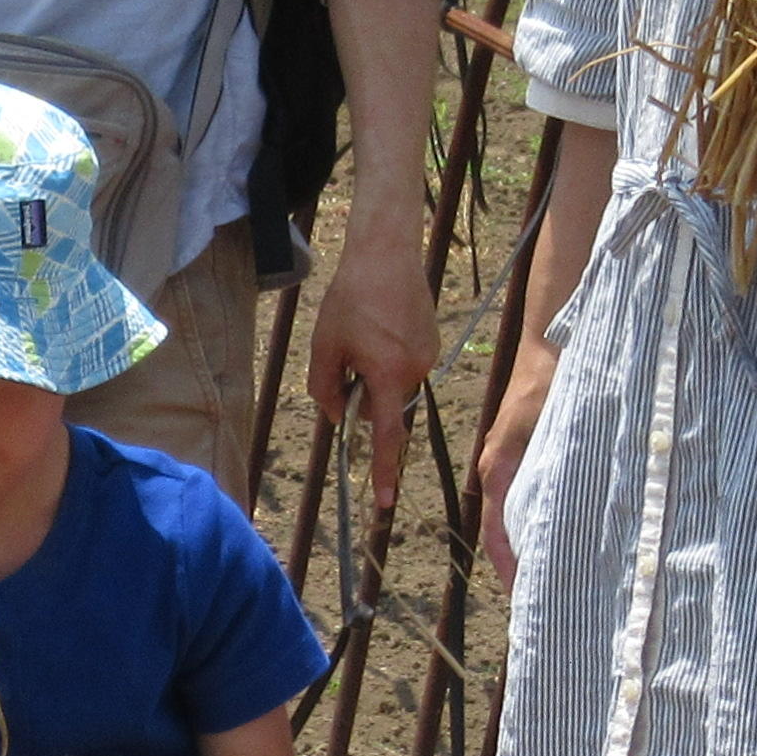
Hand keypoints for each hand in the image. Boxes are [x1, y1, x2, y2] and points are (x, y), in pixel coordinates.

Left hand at [304, 220, 434, 493]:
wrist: (386, 254)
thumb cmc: (350, 298)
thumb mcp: (324, 346)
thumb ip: (325, 388)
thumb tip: (339, 417)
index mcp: (389, 375)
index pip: (386, 436)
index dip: (383, 469)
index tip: (383, 501)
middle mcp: (415, 370)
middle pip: (382, 406)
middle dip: (363, 395)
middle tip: (344, 358)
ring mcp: (428, 356)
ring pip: (392, 386)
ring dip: (374, 373)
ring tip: (363, 331)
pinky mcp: (431, 342)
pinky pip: (404, 366)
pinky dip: (388, 358)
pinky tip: (379, 325)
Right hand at [476, 346, 558, 577]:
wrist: (552, 346)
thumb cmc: (549, 382)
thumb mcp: (549, 428)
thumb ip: (543, 469)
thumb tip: (550, 522)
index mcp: (498, 469)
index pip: (496, 534)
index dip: (509, 568)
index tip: (525, 597)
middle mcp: (500, 471)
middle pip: (506, 530)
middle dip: (523, 564)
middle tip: (550, 596)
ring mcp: (514, 463)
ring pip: (519, 514)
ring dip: (533, 542)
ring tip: (559, 571)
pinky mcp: (529, 454)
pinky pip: (530, 495)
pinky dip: (543, 518)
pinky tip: (567, 530)